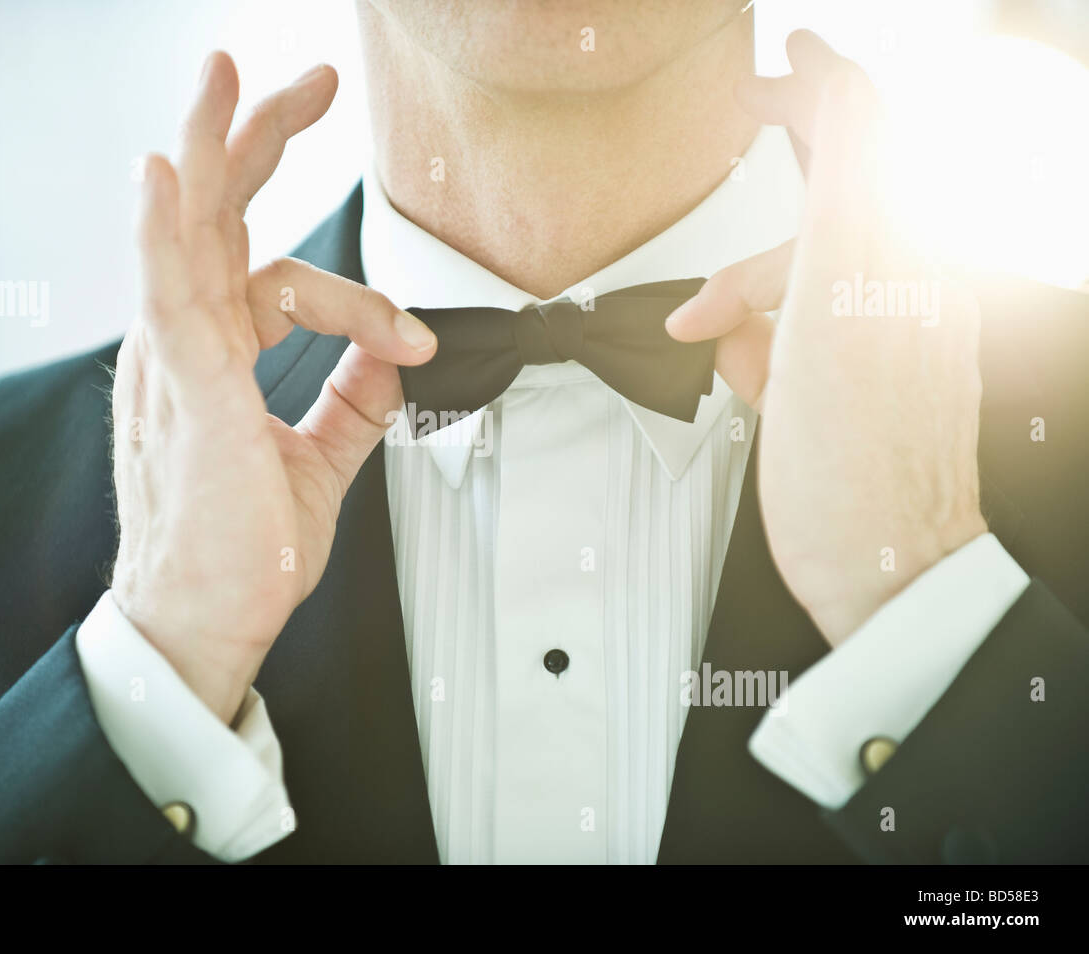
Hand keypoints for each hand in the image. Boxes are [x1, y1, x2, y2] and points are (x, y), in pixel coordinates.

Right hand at [111, 52, 436, 722]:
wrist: (207, 621)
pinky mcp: (184, 391)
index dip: (353, 288)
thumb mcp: (317, 459)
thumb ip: (352, 398)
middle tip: (303, 81)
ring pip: (190, 230)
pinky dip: (162, 228)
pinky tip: (167, 172)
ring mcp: (176, 361)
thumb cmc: (239, 549)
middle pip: (217, 216)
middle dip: (258, 140)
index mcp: (213, 356)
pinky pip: (166, 294)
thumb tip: (396, 353)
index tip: (413, 336)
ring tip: (229, 75)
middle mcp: (186, 345)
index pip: (269, 271)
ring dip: (212, 145)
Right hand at [666, 31, 986, 644]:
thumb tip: (852, 95)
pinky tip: (751, 379)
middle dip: (763, 220)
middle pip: (829, 208)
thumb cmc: (855, 466)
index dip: (820, 81)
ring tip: (719, 341)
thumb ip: (848, 189)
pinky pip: (807, 338)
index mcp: (899, 258)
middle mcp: (906, 287)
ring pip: (806, 278)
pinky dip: (768, 348)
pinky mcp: (870, 381)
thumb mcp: (834, 303)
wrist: (879, 569)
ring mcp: (889, 336)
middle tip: (732, 170)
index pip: (868, 134)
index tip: (782, 55)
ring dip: (752, 301)